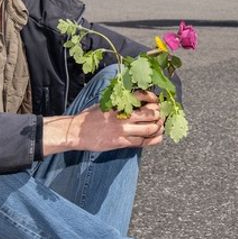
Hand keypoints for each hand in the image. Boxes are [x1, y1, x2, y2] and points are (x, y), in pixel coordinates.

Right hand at [43, 90, 164, 154]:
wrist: (76, 132)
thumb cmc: (89, 117)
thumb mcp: (105, 103)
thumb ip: (120, 101)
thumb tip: (136, 99)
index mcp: (118, 103)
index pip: (143, 96)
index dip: (154, 99)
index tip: (157, 101)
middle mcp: (123, 115)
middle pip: (151, 113)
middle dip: (159, 114)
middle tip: (161, 116)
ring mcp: (123, 129)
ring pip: (150, 128)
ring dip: (158, 127)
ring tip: (160, 127)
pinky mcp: (121, 142)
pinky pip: (143, 142)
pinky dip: (153, 140)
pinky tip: (157, 138)